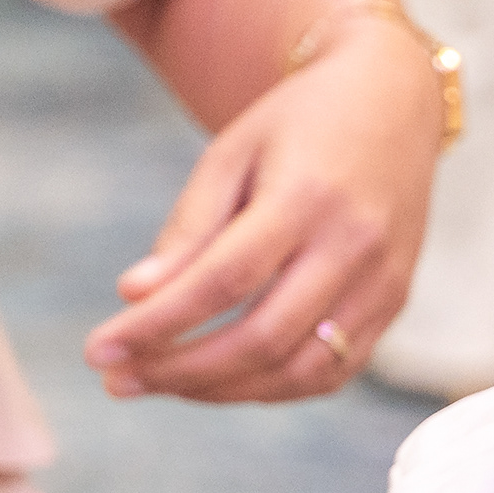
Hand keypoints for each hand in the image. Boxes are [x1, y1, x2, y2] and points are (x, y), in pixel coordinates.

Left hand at [87, 21, 438, 402]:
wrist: (392, 102)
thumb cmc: (297, 124)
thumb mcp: (231, 153)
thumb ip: (189, 227)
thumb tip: (136, 296)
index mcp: (308, 197)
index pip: (224, 282)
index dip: (157, 325)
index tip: (99, 350)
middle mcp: (355, 246)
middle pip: (262, 338)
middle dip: (179, 370)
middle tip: (118, 379)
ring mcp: (384, 282)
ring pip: (299, 370)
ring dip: (221, 390)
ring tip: (160, 383)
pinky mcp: (394, 304)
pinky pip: (331, 372)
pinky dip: (270, 388)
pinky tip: (221, 380)